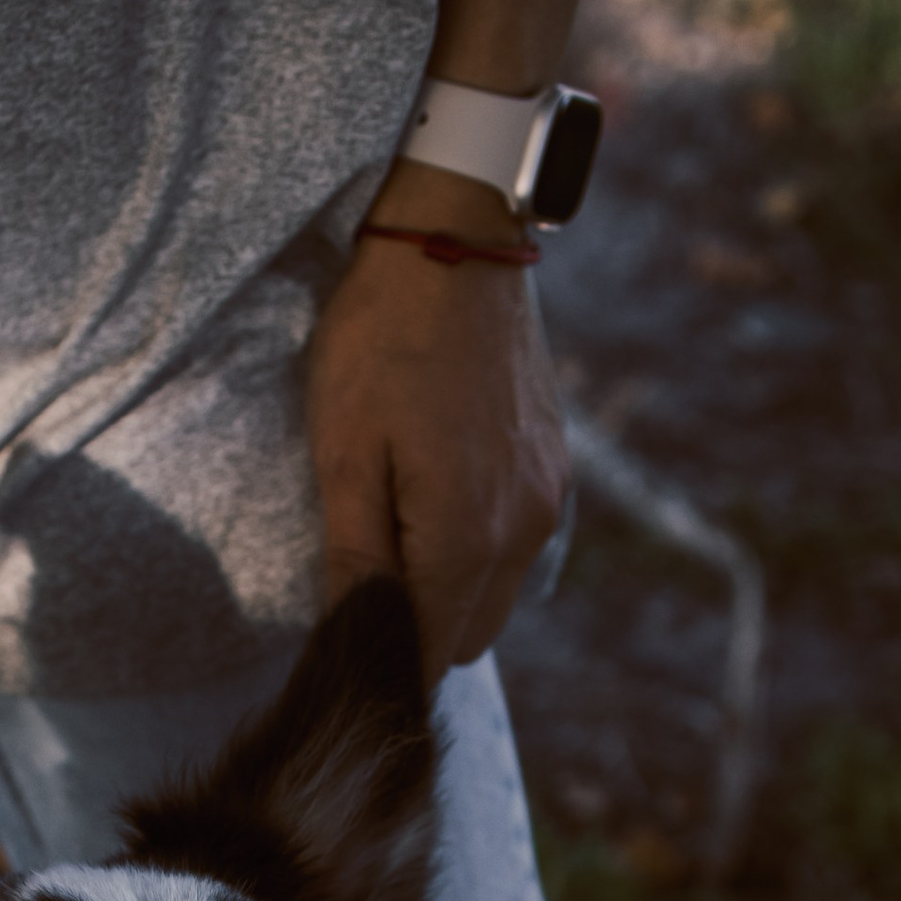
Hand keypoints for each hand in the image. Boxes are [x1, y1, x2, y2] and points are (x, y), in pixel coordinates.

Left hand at [305, 165, 567, 685]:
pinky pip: (517, 545)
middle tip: (358, 581)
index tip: (345, 653)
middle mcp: (524, 529)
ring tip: (393, 529)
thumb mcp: (344, 450)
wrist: (457, 237)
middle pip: (468, 637)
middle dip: (416, 630)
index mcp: (467, 535)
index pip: (427, 651)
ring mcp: (548, 497)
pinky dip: (477, 548)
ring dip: (448, 589)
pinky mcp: (556, 467)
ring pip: (497, 595)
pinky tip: (435, 496)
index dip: (383, 663)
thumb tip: (356, 639)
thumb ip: (355, 558)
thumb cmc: (383, 335)